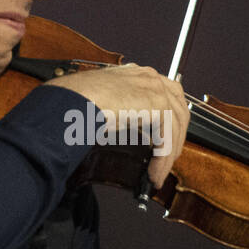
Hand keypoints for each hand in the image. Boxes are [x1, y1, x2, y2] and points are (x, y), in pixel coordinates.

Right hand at [42, 64, 188, 187]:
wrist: (70, 100)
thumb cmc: (72, 103)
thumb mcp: (101, 106)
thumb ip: (117, 113)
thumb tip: (116, 131)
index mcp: (134, 74)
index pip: (164, 95)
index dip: (167, 121)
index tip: (163, 142)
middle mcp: (147, 77)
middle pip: (177, 108)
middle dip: (175, 137)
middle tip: (166, 160)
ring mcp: (154, 88)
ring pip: (175, 125)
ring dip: (168, 154)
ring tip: (158, 173)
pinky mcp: (157, 104)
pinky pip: (167, 138)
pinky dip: (162, 159)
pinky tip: (154, 174)